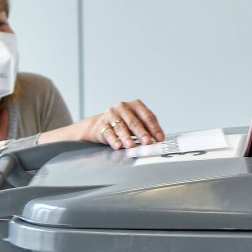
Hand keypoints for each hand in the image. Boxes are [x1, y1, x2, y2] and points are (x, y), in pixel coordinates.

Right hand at [39, 99, 164, 149]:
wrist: (90, 130)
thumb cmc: (117, 129)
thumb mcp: (131, 128)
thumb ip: (144, 131)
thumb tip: (160, 142)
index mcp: (133, 105)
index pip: (147, 114)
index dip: (154, 126)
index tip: (160, 138)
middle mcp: (121, 107)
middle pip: (134, 119)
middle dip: (142, 132)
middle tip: (149, 143)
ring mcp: (109, 114)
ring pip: (120, 124)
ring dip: (127, 136)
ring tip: (132, 146)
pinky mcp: (98, 124)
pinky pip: (106, 131)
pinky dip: (112, 139)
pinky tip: (117, 146)